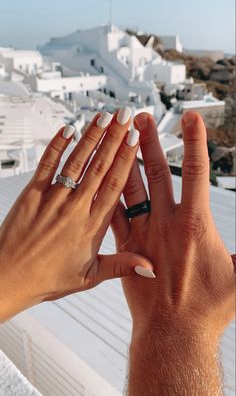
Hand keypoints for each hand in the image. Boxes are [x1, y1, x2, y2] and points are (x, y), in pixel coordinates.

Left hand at [0, 109, 152, 321]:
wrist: (8, 278)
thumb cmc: (47, 279)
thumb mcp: (89, 277)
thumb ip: (121, 266)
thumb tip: (150, 268)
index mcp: (92, 227)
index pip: (115, 185)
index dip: (126, 158)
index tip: (135, 139)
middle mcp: (75, 208)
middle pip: (99, 166)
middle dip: (114, 137)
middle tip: (125, 116)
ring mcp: (53, 199)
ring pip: (77, 161)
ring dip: (91, 136)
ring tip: (104, 116)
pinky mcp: (32, 194)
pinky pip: (47, 164)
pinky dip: (57, 145)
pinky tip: (68, 129)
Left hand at [112, 111, 234, 395]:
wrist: (172, 333)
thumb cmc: (207, 310)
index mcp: (195, 223)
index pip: (197, 172)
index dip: (195, 142)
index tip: (190, 118)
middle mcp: (166, 222)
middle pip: (158, 171)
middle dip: (150, 141)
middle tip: (142, 117)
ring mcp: (142, 232)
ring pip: (131, 186)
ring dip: (125, 159)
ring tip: (119, 136)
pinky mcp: (124, 246)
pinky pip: (112, 211)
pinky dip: (105, 190)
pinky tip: (99, 175)